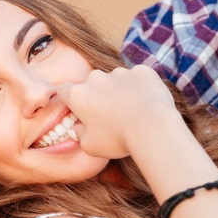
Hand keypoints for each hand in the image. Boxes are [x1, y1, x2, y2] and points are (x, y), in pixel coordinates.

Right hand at [58, 65, 177, 160]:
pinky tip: (147, 104)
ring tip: (132, 111)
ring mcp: (120, 72)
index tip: (80, 111)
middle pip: (92, 84)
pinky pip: (138, 78)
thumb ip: (80, 135)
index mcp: (78, 95)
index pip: (65, 91)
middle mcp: (96, 78)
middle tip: (110, 115)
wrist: (152, 128)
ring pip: (116, 80)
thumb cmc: (118, 139)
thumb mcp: (91, 146)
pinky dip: (140, 88)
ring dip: (120, 91)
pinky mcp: (142, 71)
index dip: (71, 101)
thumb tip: (78, 129)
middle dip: (98, 96)